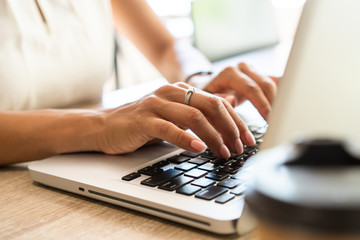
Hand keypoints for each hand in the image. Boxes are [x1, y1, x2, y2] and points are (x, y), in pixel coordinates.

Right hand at [97, 83, 255, 158]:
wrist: (105, 127)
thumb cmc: (141, 124)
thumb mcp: (174, 116)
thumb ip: (198, 111)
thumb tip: (230, 107)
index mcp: (180, 91)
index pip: (217, 102)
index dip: (236, 120)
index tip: (248, 138)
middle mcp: (170, 92)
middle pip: (211, 105)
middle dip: (231, 128)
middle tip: (240, 147)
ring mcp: (156, 104)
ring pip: (194, 116)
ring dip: (214, 136)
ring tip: (224, 152)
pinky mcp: (144, 120)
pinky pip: (170, 128)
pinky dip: (186, 139)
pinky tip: (199, 149)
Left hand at [199, 63, 277, 119]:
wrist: (205, 86)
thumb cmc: (204, 96)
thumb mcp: (205, 100)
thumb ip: (218, 100)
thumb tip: (233, 100)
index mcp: (229, 73)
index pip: (251, 88)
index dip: (262, 104)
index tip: (268, 118)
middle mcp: (242, 68)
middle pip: (265, 84)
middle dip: (273, 104)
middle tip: (275, 122)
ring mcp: (251, 70)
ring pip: (272, 83)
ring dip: (277, 101)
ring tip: (278, 118)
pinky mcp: (258, 74)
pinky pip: (274, 81)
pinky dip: (280, 93)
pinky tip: (285, 104)